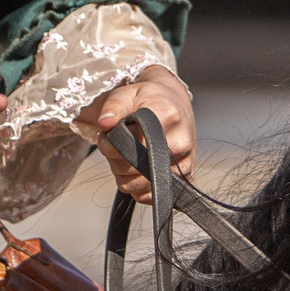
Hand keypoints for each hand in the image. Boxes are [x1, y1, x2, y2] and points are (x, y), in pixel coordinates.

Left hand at [83, 64, 195, 203]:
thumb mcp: (126, 94)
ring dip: (124, 174)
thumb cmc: (147, 99)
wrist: (175, 104)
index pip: (130, 142)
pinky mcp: (184, 180)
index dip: (111, 143)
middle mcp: (181, 141)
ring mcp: (184, 163)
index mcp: (167, 116)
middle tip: (117, 143)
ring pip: (137, 185)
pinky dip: (136, 187)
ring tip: (129, 153)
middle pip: (131, 167)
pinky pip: (149, 197)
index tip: (108, 132)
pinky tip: (138, 167)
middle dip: (114, 158)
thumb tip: (104, 123)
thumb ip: (113, 107)